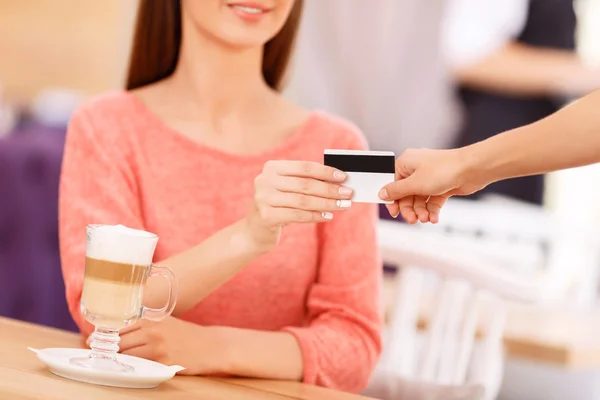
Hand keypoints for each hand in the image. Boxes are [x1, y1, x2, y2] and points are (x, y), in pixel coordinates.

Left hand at [108, 318, 223, 374]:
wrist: (211, 346)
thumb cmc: (187, 335)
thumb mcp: (166, 322)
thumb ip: (144, 324)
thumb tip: (116, 332)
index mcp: (152, 318)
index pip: (118, 326)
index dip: (103, 335)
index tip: (93, 341)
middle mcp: (152, 331)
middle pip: (118, 341)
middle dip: (107, 349)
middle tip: (98, 354)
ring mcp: (157, 347)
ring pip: (125, 354)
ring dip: (115, 360)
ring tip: (110, 363)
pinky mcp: (162, 363)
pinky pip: (137, 366)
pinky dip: (129, 368)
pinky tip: (126, 369)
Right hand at [247, 160, 352, 249]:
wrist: (256, 229)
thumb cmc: (279, 205)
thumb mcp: (289, 189)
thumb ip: (307, 182)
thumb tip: (338, 182)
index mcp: (272, 167)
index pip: (304, 167)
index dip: (326, 172)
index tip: (343, 177)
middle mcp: (265, 180)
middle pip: (305, 184)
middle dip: (330, 189)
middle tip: (348, 193)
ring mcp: (263, 198)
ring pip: (304, 201)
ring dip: (327, 203)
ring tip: (343, 206)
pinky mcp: (266, 216)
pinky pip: (298, 215)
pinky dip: (315, 216)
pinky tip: (328, 216)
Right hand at [378, 148, 485, 223]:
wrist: (473, 169)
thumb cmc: (444, 170)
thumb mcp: (414, 183)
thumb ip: (396, 191)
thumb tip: (381, 193)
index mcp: (406, 163)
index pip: (393, 184)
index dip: (393, 199)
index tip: (394, 212)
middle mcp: (417, 170)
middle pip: (406, 194)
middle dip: (409, 209)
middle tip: (413, 220)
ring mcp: (430, 178)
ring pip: (419, 200)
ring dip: (421, 211)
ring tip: (426, 219)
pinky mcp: (442, 186)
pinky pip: (432, 201)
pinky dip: (432, 210)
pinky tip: (434, 218)